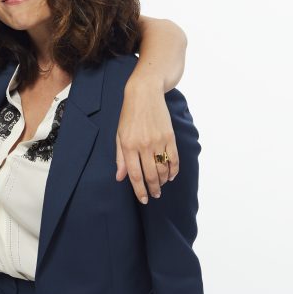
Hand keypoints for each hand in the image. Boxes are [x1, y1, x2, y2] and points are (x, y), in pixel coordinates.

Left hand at [116, 77, 179, 203]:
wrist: (144, 94)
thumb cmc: (128, 115)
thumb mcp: (118, 135)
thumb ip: (120, 158)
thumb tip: (120, 178)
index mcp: (128, 146)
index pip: (134, 175)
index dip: (139, 190)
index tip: (143, 199)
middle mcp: (144, 145)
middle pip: (151, 175)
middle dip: (153, 189)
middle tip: (155, 196)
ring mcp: (158, 141)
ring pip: (164, 169)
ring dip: (163, 181)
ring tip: (161, 186)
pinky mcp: (170, 137)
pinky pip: (174, 159)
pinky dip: (174, 170)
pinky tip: (171, 175)